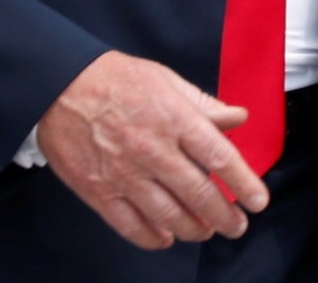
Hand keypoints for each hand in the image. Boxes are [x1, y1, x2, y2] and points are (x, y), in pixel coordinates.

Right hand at [36, 51, 267, 249]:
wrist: (58, 86)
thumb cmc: (115, 79)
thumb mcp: (166, 81)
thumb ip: (204, 105)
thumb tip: (238, 117)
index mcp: (174, 119)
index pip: (220, 158)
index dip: (244, 183)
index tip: (258, 201)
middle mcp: (153, 150)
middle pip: (200, 194)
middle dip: (225, 216)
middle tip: (238, 226)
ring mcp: (125, 175)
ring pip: (169, 216)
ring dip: (195, 229)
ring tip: (207, 231)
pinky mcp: (99, 192)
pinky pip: (132, 226)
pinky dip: (153, 237)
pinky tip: (167, 237)